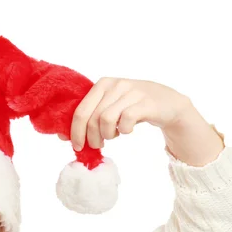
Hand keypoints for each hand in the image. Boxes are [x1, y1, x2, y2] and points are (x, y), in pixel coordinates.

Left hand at [58, 77, 193, 150]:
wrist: (168, 105)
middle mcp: (115, 84)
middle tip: (98, 145)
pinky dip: (124, 131)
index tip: (77, 147)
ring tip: (114, 136)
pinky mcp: (146, 102)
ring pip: (106, 120)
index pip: (80, 111)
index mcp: (102, 84)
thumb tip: (63, 137)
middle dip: (92, 137)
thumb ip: (89, 118)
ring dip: (107, 135)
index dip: (75, 132)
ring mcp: (131, 91)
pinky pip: (125, 120)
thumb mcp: (110, 108)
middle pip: (91, 118)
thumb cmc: (133, 108)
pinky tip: (127, 130)